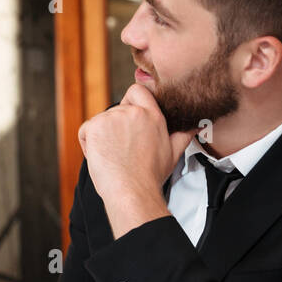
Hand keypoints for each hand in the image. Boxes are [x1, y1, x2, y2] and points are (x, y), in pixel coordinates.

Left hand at [78, 85, 194, 236]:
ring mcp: (111, 118)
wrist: (132, 191)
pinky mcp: (94, 127)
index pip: (138, 91)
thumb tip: (195, 125)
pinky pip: (86, 131)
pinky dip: (89, 143)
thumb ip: (184, 134)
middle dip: (117, 127)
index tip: (129, 116)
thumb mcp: (174, 152)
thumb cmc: (150, 176)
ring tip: (114, 156)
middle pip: (117, 110)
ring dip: (103, 136)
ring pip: (101, 121)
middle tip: (123, 149)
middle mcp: (132, 113)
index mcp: (152, 116)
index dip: (131, 101)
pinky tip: (102, 156)